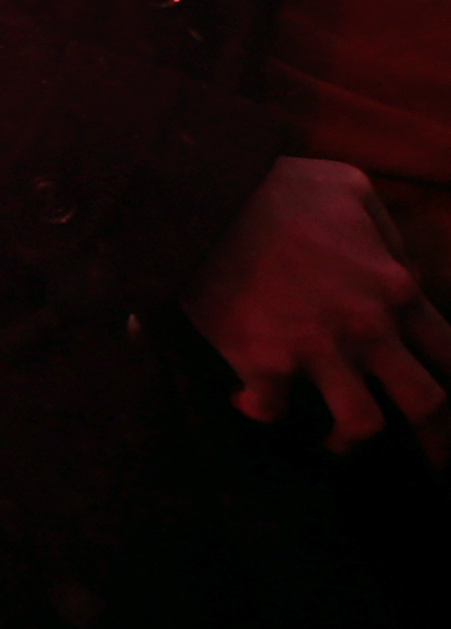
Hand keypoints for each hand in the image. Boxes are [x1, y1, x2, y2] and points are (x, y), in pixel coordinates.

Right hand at [189, 154, 450, 448]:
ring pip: (362, 423)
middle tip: (418, 441)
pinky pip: (272, 409)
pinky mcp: (262, 363)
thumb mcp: (351, 188)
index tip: (441, 394)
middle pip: (426, 401)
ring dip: (350, 436)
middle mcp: (367, 329)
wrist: (203, 200)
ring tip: (336, 438)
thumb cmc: (277, 187)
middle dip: (431, 430)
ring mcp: (316, 351)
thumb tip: (395, 266)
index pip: (450, 349)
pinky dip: (263, 408)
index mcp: (394, 288)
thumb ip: (386, 233)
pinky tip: (251, 398)